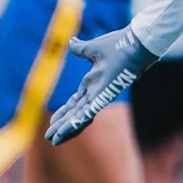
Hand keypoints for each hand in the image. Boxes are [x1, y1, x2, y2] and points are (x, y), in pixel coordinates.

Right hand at [45, 29, 158, 145]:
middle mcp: (95, 93)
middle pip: (75, 113)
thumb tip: (71, 42)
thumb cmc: (119, 45)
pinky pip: (86, 114)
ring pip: (78, 118)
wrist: (134, 44)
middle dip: (61, 124)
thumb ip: (80, 48)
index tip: (53, 120)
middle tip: (48, 136)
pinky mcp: (103, 98)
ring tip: (53, 140)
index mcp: (93, 83)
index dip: (64, 112)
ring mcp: (100, 97)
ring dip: (64, 129)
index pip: (75, 102)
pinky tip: (63, 132)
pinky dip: (74, 123)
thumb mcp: (93, 49)